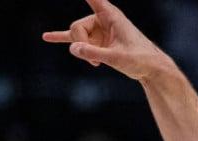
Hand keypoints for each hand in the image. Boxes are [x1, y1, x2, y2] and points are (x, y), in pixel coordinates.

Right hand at [42, 0, 169, 79]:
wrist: (151, 69)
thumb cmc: (139, 60)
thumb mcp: (117, 58)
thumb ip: (94, 53)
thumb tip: (73, 48)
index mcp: (111, 15)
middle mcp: (102, 20)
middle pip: (77, 27)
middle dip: (81, 44)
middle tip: (94, 61)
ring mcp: (98, 31)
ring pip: (76, 37)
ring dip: (83, 51)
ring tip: (95, 64)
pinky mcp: (96, 41)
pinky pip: (75, 38)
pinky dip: (62, 38)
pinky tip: (46, 37)